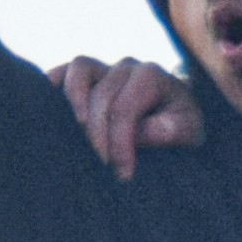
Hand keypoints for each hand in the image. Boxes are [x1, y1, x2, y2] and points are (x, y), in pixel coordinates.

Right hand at [56, 52, 202, 172]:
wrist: (178, 115)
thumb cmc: (181, 125)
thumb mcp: (190, 132)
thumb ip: (171, 130)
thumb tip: (142, 131)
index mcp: (153, 76)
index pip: (125, 108)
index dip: (120, 144)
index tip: (123, 175)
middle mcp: (128, 67)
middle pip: (102, 96)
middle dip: (99, 135)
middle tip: (103, 166)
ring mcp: (105, 67)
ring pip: (80, 69)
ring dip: (74, 101)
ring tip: (77, 134)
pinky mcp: (87, 75)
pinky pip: (63, 71)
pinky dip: (54, 87)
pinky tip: (52, 112)